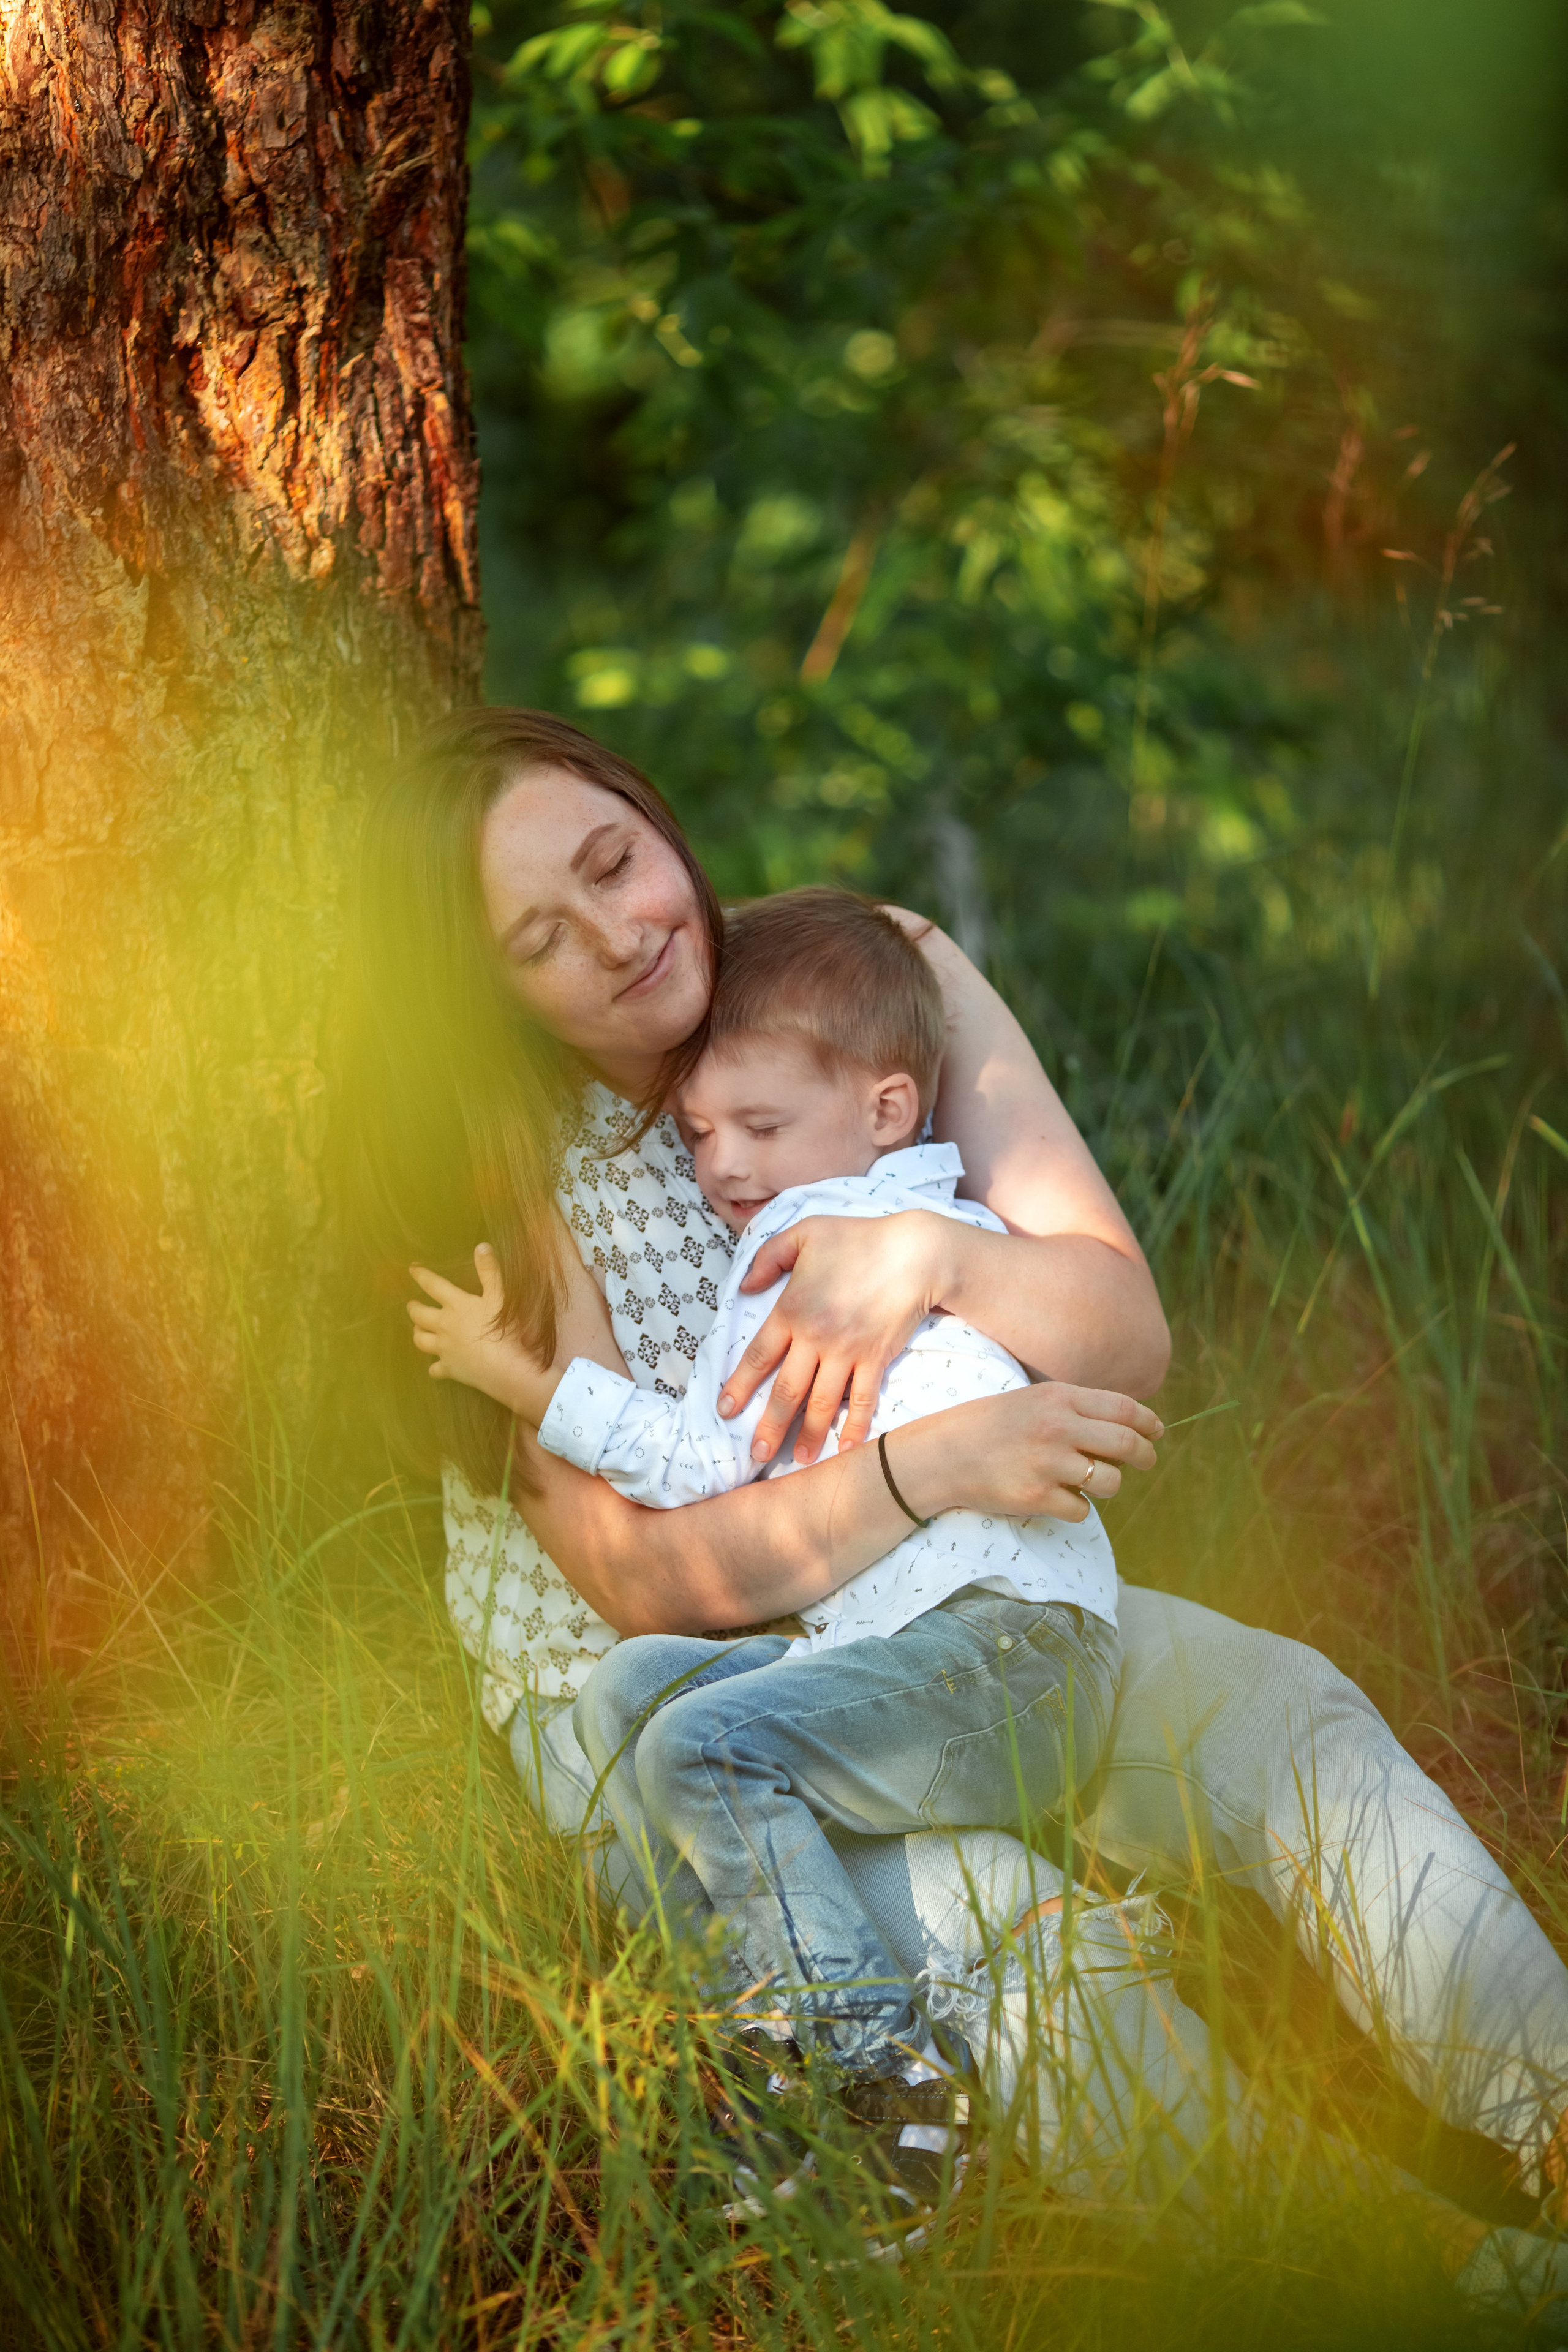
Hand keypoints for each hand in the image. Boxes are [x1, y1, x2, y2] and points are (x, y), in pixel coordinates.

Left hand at [407, 1245, 534, 1416]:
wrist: (505, 1367)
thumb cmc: (504, 1329)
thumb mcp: (500, 1295)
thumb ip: (490, 1271)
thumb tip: (481, 1246)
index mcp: (456, 1305)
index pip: (433, 1285)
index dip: (421, 1275)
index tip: (411, 1269)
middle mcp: (444, 1326)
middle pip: (419, 1315)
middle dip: (413, 1308)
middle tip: (411, 1305)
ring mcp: (444, 1349)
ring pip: (421, 1341)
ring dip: (418, 1333)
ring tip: (418, 1330)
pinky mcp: (450, 1369)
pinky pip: (435, 1369)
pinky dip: (434, 1367)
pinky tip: (436, 1367)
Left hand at [719, 1211, 952, 1467]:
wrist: (913, 1252)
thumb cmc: (857, 1238)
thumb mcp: (804, 1233)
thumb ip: (769, 1258)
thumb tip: (743, 1288)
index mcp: (791, 1310)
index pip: (757, 1356)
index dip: (740, 1386)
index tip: (725, 1410)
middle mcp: (815, 1338)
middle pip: (786, 1390)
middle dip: (769, 1425)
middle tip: (756, 1453)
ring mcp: (847, 1352)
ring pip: (820, 1403)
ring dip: (807, 1435)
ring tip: (798, 1460)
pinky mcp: (876, 1359)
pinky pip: (862, 1400)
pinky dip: (854, 1426)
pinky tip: (845, 1448)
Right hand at [891, 1380, 1162, 1524]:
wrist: (943, 1455)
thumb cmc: (990, 1426)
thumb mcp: (1033, 1400)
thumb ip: (1075, 1408)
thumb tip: (1126, 1426)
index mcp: (1059, 1398)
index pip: (1123, 1408)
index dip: (1148, 1422)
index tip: (1157, 1432)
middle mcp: (1058, 1428)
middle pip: (1127, 1445)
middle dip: (1145, 1456)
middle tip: (1146, 1461)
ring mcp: (1049, 1464)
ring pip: (1110, 1482)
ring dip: (1109, 1485)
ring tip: (1093, 1482)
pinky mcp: (1038, 1498)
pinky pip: (1082, 1510)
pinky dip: (1077, 1508)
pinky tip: (1057, 1498)